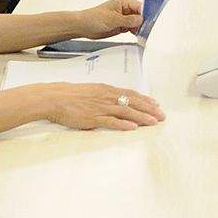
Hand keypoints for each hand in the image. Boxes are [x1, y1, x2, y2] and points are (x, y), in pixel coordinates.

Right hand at [43, 83, 162, 131]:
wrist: (55, 98)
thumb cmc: (71, 95)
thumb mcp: (92, 90)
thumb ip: (105, 95)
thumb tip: (116, 99)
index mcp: (107, 90)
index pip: (131, 94)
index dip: (145, 99)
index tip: (156, 104)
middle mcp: (107, 97)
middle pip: (133, 102)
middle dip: (149, 109)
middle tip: (162, 115)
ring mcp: (101, 107)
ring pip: (126, 112)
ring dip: (141, 117)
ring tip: (153, 122)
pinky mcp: (93, 118)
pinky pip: (111, 121)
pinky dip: (123, 124)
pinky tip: (133, 128)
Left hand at [74, 0, 143, 37]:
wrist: (83, 27)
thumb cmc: (93, 18)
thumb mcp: (112, 19)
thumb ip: (128, 20)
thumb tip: (141, 19)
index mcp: (124, 1)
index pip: (140, 7)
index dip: (145, 15)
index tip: (148, 23)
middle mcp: (126, 8)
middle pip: (141, 15)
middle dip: (143, 23)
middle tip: (143, 31)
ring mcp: (124, 17)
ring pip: (138, 22)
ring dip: (139, 28)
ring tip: (139, 34)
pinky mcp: (122, 24)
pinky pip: (133, 28)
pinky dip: (135, 32)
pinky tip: (135, 35)